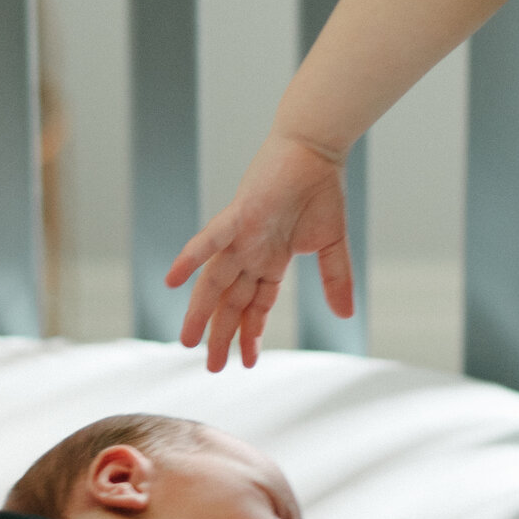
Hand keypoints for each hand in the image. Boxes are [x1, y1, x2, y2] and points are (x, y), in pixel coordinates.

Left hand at [165, 133, 348, 371]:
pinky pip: (209, 240)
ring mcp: (240, 237)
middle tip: (212, 367)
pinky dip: (190, 259)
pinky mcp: (238, 216)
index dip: (250, 334)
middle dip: (222, 335)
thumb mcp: (333, 245)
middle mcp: (250, 253)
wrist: (317, 150)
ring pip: (214, 281)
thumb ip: (335, 281)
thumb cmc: (322, 190)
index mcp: (271, 260)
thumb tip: (346, 315)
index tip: (244, 363)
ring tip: (189, 342)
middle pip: (231, 302)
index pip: (256, 306)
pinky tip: (172, 281)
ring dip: (200, 312)